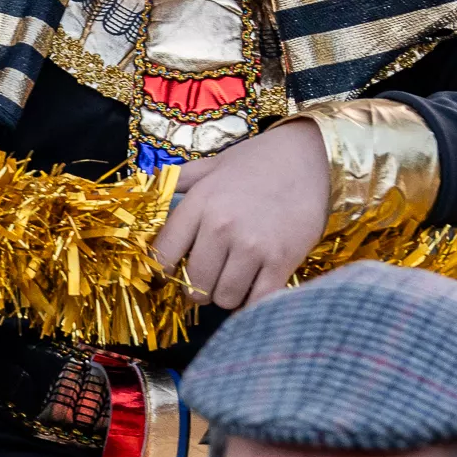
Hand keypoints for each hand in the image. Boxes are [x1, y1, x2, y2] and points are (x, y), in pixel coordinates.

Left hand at [150, 120, 331, 309]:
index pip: (164, 255)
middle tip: (209, 278)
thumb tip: (145, 187)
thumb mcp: (211, 165)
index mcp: (199, 204)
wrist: (312, 155)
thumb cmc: (257, 161)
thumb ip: (178, 182)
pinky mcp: (283, 260)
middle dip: (198, 289)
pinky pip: (258, 301)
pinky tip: (256, 287)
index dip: (164, 271)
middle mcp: (221, 227)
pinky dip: (254, 301)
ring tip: (235, 279)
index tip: (172, 273)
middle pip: (194, 286)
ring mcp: (253, 246)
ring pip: (225, 298)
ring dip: (227, 295)